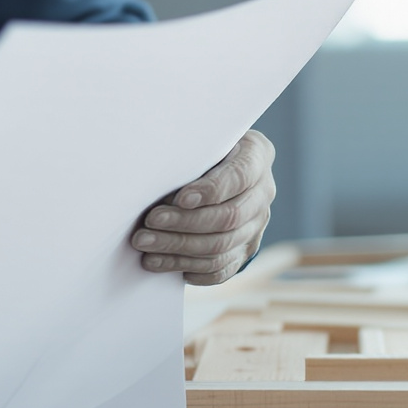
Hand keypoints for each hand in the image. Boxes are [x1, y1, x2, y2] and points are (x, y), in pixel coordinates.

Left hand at [132, 131, 274, 284]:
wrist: (212, 168)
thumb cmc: (197, 147)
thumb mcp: (198, 139)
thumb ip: (189, 151)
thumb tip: (155, 174)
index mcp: (255, 155)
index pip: (239, 176)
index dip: (211, 190)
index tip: (180, 198)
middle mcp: (263, 192)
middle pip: (228, 217)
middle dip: (184, 223)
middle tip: (149, 223)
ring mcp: (257, 224)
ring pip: (222, 246)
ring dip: (179, 248)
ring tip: (144, 244)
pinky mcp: (245, 249)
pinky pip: (221, 268)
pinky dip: (190, 268)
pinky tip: (160, 263)